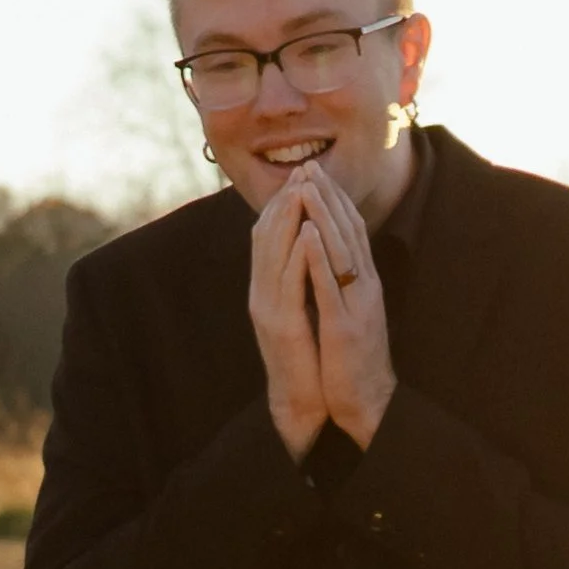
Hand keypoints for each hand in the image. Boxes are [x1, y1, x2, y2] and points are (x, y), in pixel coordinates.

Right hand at [249, 179, 327, 456]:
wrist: (301, 399)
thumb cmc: (307, 355)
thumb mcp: (300, 308)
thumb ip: (297, 279)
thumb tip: (306, 247)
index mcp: (266, 287)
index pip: (268, 235)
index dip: (282, 203)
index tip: (300, 175)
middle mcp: (261, 292)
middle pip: (266, 236)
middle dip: (284, 201)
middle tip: (301, 169)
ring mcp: (267, 308)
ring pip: (273, 253)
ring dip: (288, 219)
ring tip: (303, 188)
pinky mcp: (281, 325)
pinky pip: (288, 282)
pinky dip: (297, 255)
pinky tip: (308, 233)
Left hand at [292, 167, 397, 447]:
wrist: (367, 399)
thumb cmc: (353, 357)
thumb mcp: (349, 310)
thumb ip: (343, 282)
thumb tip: (329, 256)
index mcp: (365, 282)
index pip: (352, 231)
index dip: (335, 199)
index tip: (316, 172)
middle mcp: (366, 286)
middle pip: (349, 232)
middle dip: (329, 197)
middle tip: (310, 166)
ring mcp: (358, 305)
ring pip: (342, 252)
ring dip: (324, 217)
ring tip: (307, 187)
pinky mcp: (346, 326)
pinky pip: (331, 286)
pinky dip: (319, 258)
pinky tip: (308, 235)